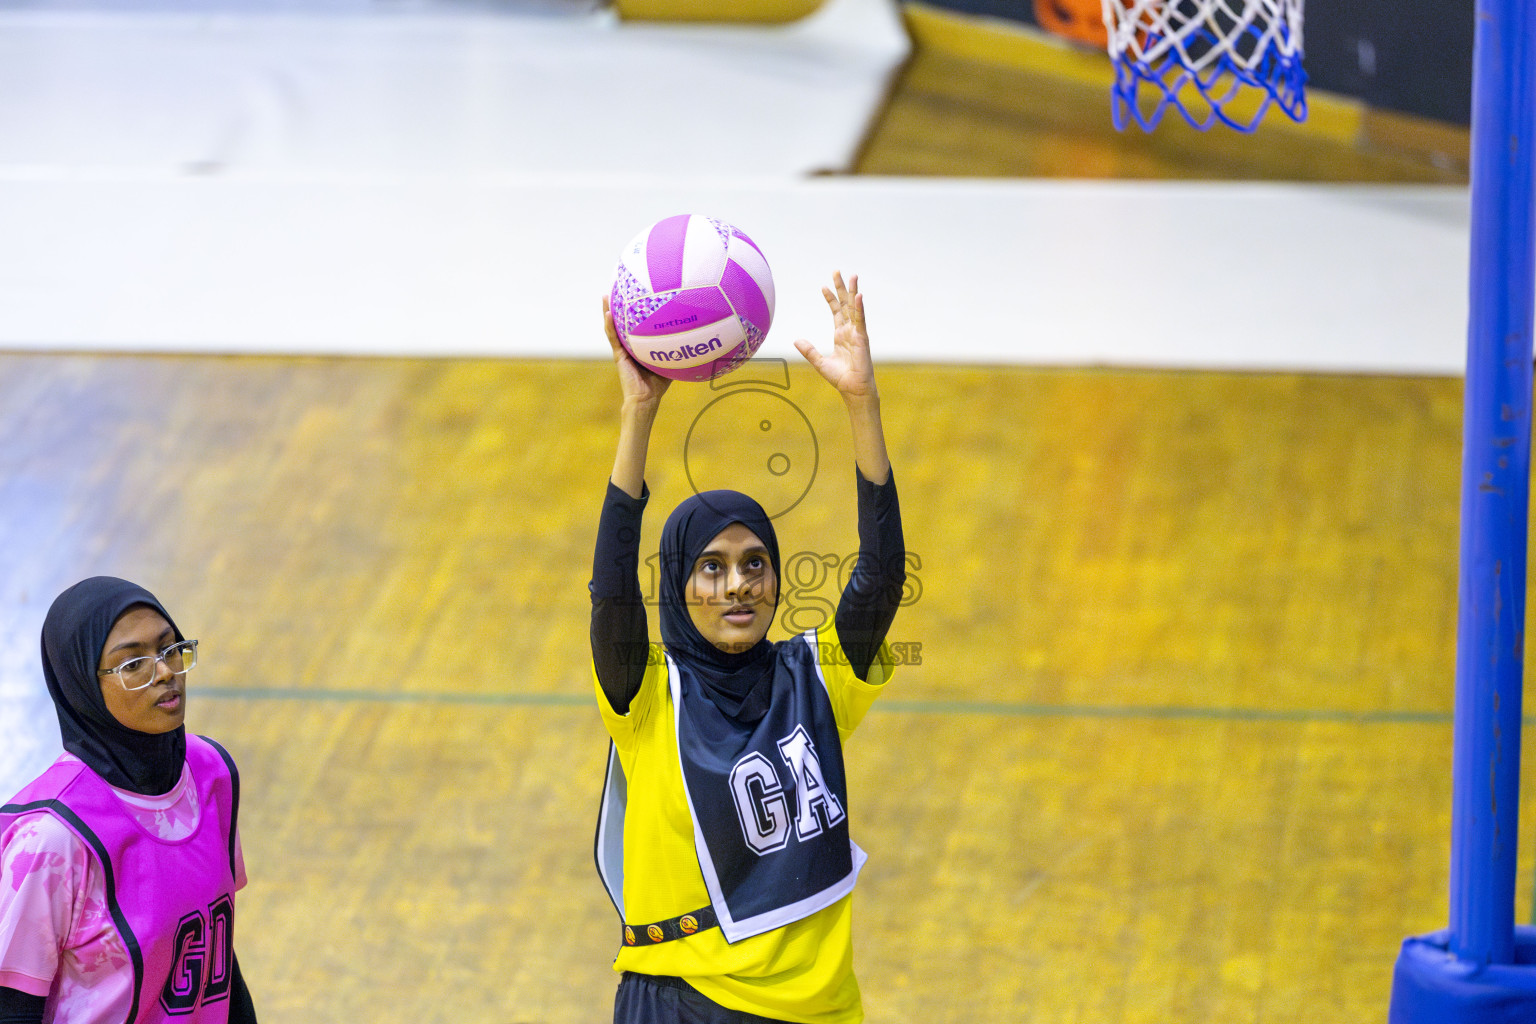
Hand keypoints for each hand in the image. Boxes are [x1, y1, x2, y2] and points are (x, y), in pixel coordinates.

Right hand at [605, 296, 669, 411]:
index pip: (635, 325)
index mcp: (638, 346)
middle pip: (622, 322)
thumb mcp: (669, 361)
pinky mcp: (618, 356)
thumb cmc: (658, 385)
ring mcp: (621, 350)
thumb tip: (694, 338)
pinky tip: (608, 312)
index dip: (633, 311)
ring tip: (605, 296)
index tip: (635, 295)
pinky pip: (613, 337)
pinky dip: (609, 325)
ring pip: (613, 327)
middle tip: (618, 289)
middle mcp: (628, 346)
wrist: (646, 399)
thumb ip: (676, 349)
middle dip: (619, 306)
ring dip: (608, 311)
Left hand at [794, 272, 876, 403]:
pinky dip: (859, 308)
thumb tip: (796, 340)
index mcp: (841, 335)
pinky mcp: (862, 338)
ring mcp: (857, 333)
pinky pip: (860, 320)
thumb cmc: (841, 378)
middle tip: (837, 271)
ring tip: (853, 276)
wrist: (853, 389)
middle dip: (842, 288)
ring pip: (854, 308)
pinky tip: (858, 296)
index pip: (836, 312)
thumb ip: (809, 350)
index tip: (823, 286)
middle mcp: (850, 331)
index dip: (831, 299)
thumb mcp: (819, 362)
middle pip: (846, 304)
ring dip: (854, 292)